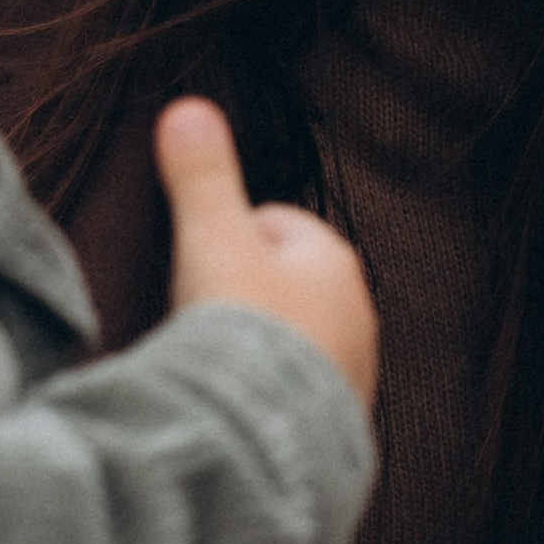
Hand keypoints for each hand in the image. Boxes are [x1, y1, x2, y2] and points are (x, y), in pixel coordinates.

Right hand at [156, 98, 377, 413]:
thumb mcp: (211, 237)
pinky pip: (295, 395)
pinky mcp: (337, 424)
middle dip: (243, 295)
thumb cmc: (241, 328)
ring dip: (256, 348)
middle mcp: (356, 314)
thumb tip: (187, 105)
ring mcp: (351, 372)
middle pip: (285, 287)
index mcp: (333, 261)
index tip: (195, 262)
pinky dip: (268, 395)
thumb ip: (200, 174)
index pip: (275, 224)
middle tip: (198, 316)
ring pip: (293, 342)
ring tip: (213, 365)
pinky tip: (235, 405)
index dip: (225, 237)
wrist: (266, 438)